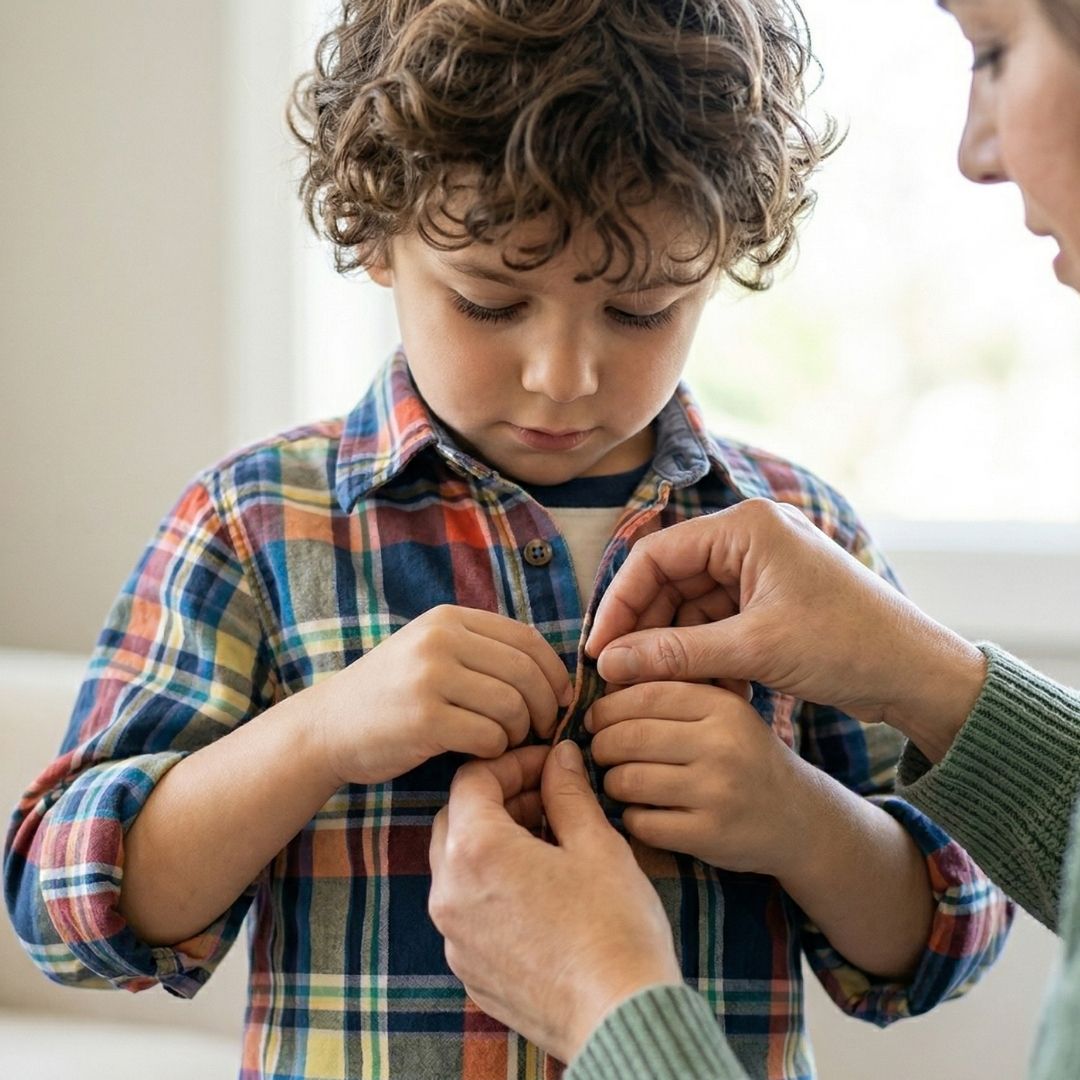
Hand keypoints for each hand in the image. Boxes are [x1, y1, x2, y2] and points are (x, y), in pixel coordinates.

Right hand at [310, 605, 571, 785]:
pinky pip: (489, 736)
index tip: (562, 699)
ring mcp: (430, 677)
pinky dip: (496, 750)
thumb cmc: (391, 696)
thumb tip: (553, 675)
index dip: (554, 672)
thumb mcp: (431, 652)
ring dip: (520, 732)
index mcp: (448, 619)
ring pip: (512, 705)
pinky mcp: (424, 719)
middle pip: (525, 672)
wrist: (326, 727)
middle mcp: (440, 640)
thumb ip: (483, 651)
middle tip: (542, 730)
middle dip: (546, 706)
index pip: (527, 638)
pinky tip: (481, 753)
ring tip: (507, 742)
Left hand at [428, 742, 682, 1064]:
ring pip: (456, 868)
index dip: (511, 762)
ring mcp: (454, 938)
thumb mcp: (596, 844)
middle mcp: (450, 894)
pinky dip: (492, 888)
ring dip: (493, 843)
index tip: (547, 763)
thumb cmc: (614, 928)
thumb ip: (568, 792)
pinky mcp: (468, 971)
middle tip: (547, 798)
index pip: (472, 780)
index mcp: (476, 852)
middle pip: (455, 820)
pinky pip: (466, 912)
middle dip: (497, 799)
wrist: (621, 1019)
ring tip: (549, 843)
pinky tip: (540, 892)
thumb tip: (560, 756)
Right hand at [586, 498, 985, 760]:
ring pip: (690, 606)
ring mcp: (760, 570)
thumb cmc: (848, 645)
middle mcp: (749, 539)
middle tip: (619, 676)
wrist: (918, 674)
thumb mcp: (754, 649)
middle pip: (669, 581)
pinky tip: (698, 686)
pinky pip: (716, 623)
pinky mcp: (769, 601)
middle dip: (645, 630)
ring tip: (658, 689)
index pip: (655, 556)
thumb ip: (676, 653)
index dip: (619, 603)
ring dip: (674, 648)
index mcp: (745, 527)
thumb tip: (610, 662)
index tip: (598, 650)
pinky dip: (703, 654)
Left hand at [588, 681, 808, 873]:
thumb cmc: (745, 759)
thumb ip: (674, 695)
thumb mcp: (724, 714)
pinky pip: (641, 822)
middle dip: (602, 746)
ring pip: (628, 781)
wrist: (801, 819)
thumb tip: (604, 681)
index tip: (595, 720)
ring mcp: (717, 792)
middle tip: (601, 753)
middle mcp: (722, 746)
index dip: (606, 708)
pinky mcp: (710, 835)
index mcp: (722, 706)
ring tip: (619, 782)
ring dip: (611, 783)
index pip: (643, 696)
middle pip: (628, 738)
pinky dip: (631, 817)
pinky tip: (642, 812)